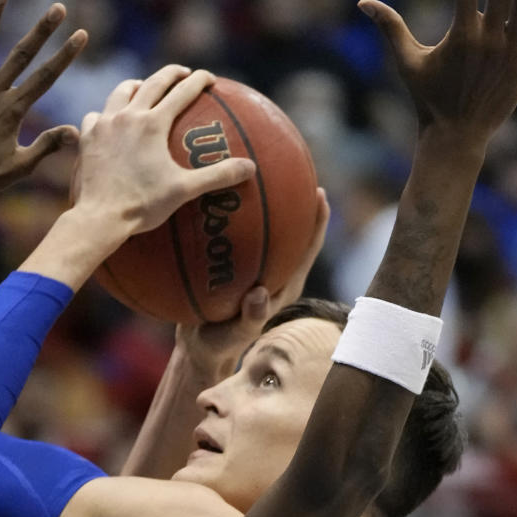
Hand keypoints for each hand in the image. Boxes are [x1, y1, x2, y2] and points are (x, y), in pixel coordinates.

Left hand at [73, 65, 255, 238]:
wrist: (100, 216)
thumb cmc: (143, 204)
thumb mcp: (184, 190)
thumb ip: (217, 176)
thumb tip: (250, 167)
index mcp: (153, 123)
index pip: (182, 92)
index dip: (199, 81)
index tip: (210, 77)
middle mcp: (128, 115)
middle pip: (152, 82)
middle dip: (171, 74)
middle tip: (182, 72)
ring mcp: (105, 124)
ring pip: (121, 92)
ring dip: (136, 86)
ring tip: (141, 88)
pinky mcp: (87, 138)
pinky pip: (95, 116)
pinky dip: (105, 114)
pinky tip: (107, 121)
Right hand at [176, 187, 329, 371]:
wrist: (197, 348)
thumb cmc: (221, 344)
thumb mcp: (235, 336)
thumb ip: (250, 318)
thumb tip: (259, 294)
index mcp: (284, 285)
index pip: (308, 248)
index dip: (318, 222)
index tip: (319, 192)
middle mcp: (272, 271)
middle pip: (290, 231)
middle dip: (293, 200)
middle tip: (291, 168)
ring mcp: (251, 268)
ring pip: (261, 230)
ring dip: (260, 202)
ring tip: (250, 169)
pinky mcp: (228, 267)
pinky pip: (230, 236)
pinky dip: (225, 217)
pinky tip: (209, 195)